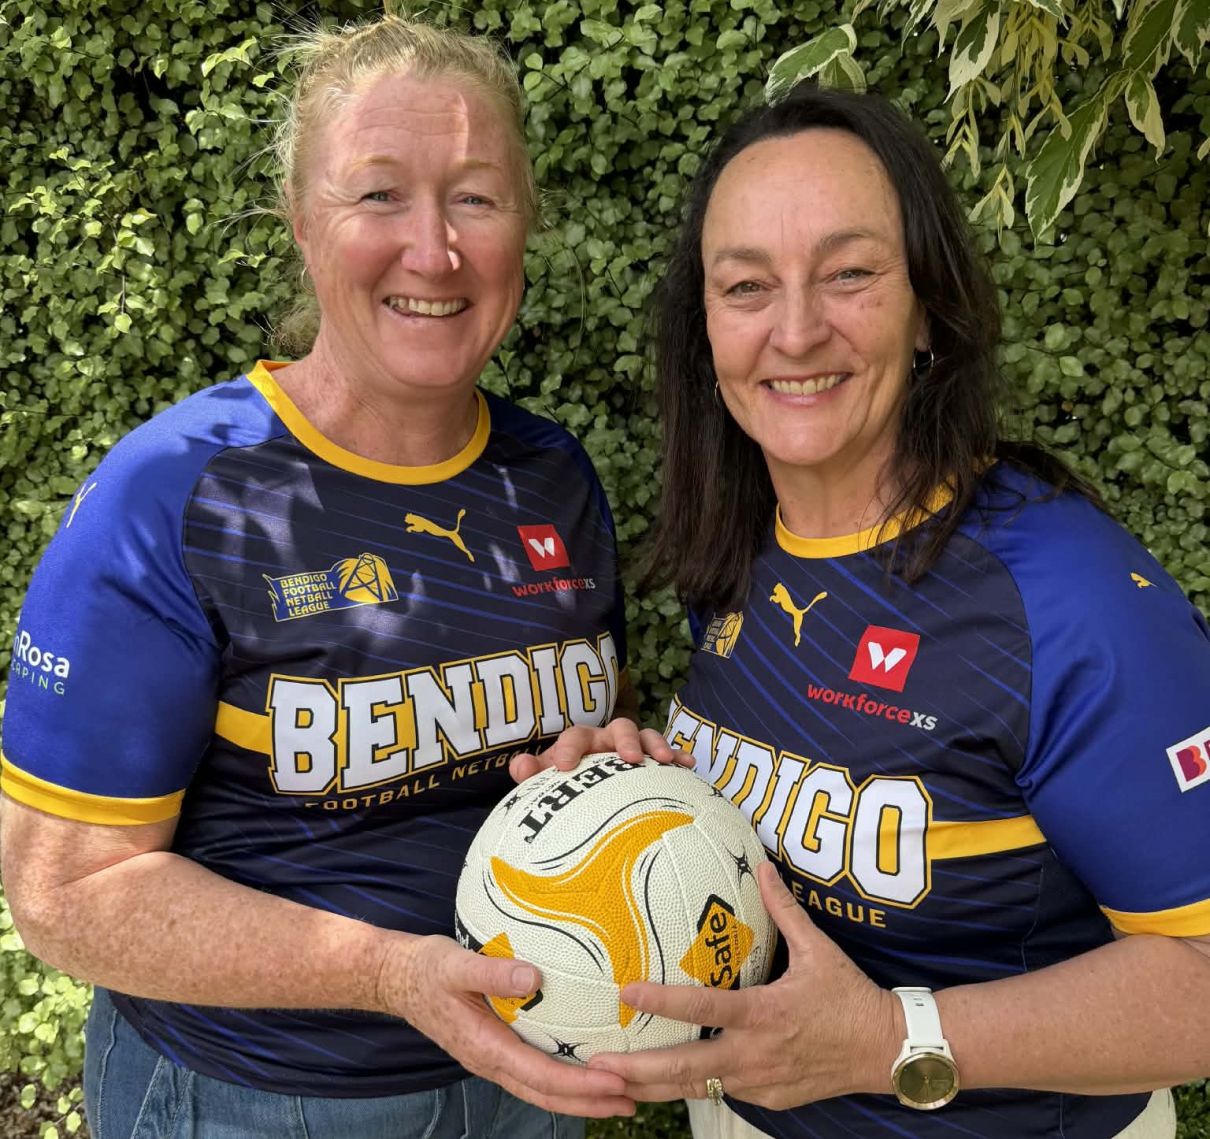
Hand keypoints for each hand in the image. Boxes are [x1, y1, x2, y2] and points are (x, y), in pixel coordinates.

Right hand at [378, 933, 634, 1117]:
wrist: (397, 978)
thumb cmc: (427, 969)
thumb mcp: (455, 964)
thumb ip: (492, 973)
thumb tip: (533, 977)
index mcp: (484, 1047)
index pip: (540, 1074)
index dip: (579, 1083)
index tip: (615, 1082)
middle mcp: (491, 1061)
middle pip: (546, 1093)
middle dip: (589, 1101)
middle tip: (632, 1100)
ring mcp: (493, 1058)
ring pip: (541, 1088)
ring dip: (579, 1095)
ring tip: (618, 1095)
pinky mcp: (495, 1048)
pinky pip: (533, 1072)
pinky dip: (562, 1078)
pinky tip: (583, 1068)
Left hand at [509, 717, 692, 782]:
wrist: (592, 796)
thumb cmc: (569, 785)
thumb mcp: (549, 781)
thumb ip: (533, 774)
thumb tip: (519, 766)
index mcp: (582, 742)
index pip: (575, 736)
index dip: (569, 748)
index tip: (565, 767)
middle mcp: (609, 740)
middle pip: (619, 727)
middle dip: (624, 740)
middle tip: (628, 758)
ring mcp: (634, 748)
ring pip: (647, 737)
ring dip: (656, 745)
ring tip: (665, 760)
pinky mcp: (654, 762)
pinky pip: (670, 755)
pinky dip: (679, 757)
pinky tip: (689, 765)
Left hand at [585, 862, 900, 1109]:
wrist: (886, 1051)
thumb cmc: (850, 996)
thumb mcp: (819, 949)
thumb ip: (785, 909)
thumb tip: (763, 865)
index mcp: (764, 1013)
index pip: (704, 1009)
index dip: (664, 1000)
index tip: (628, 991)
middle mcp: (756, 1054)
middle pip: (686, 1068)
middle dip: (639, 1070)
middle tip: (596, 1066)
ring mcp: (760, 1083)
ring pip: (697, 1088)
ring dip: (653, 1088)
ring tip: (609, 1085)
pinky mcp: (768, 1099)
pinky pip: (722, 1092)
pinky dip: (690, 1089)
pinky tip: (658, 1085)